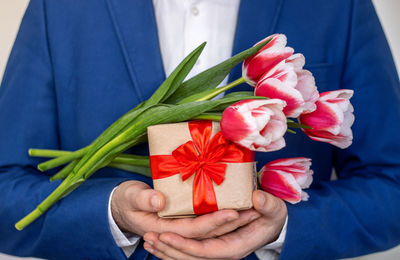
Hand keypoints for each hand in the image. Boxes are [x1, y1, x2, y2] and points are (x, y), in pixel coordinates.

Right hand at [111, 181, 260, 238]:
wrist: (122, 205)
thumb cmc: (124, 199)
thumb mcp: (129, 196)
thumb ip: (142, 199)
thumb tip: (158, 200)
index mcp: (162, 229)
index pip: (194, 230)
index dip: (214, 222)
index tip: (233, 212)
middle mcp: (175, 233)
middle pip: (208, 232)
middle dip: (231, 223)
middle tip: (253, 210)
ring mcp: (181, 229)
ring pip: (210, 229)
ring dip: (230, 222)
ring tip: (251, 209)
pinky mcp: (184, 221)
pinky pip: (205, 223)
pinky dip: (220, 218)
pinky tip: (234, 207)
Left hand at [142, 190, 286, 258]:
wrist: (273, 223)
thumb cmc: (272, 214)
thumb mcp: (274, 208)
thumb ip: (268, 204)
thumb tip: (256, 197)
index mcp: (235, 247)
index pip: (205, 250)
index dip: (184, 244)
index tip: (164, 232)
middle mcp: (222, 253)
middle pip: (190, 256)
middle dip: (168, 248)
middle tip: (148, 235)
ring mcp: (215, 250)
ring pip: (186, 257)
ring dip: (166, 251)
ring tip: (146, 240)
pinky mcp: (210, 245)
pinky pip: (188, 252)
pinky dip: (172, 249)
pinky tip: (157, 243)